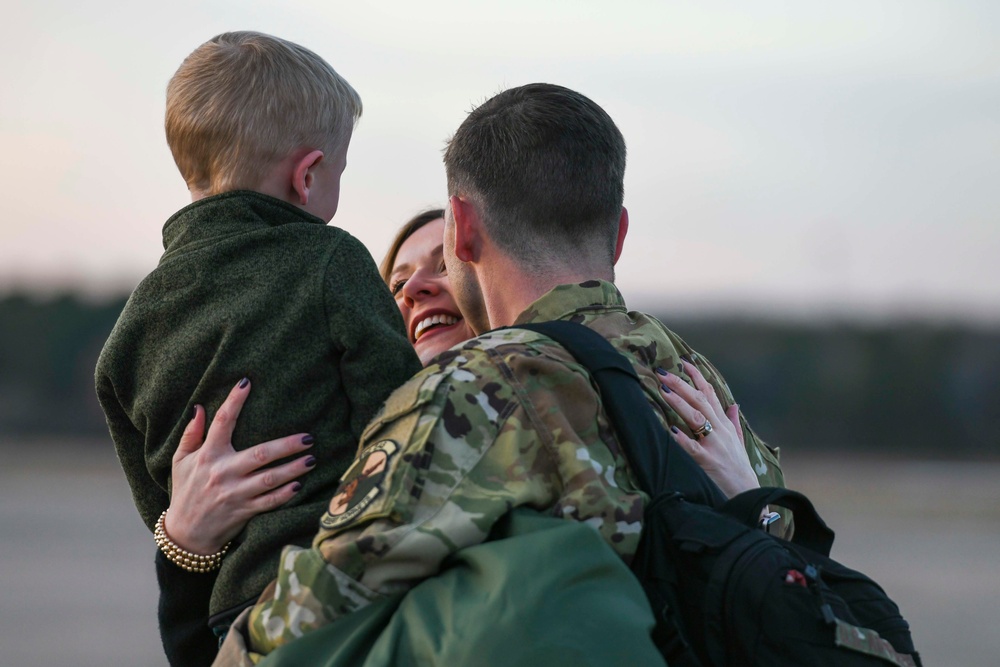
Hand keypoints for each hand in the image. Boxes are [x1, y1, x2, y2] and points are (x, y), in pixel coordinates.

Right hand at [164, 378, 316, 553]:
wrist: (186, 535)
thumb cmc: (185, 491)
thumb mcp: (179, 461)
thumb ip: (191, 434)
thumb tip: (198, 406)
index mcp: (207, 456)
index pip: (222, 423)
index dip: (234, 401)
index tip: (247, 382)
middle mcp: (222, 473)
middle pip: (259, 454)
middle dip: (286, 445)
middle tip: (308, 437)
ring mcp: (235, 494)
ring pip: (269, 479)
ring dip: (293, 469)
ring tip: (312, 459)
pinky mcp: (244, 511)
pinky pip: (269, 502)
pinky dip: (285, 494)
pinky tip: (300, 485)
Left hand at [657, 361, 758, 498]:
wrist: (747, 494)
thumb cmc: (739, 468)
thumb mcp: (738, 442)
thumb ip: (734, 422)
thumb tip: (734, 405)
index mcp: (725, 424)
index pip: (710, 394)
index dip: (697, 377)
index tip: (684, 362)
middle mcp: (720, 431)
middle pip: (699, 401)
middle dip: (681, 385)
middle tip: (663, 373)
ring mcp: (714, 445)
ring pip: (696, 418)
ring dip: (679, 403)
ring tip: (664, 391)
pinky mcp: (708, 462)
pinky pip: (692, 448)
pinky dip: (682, 439)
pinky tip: (670, 430)